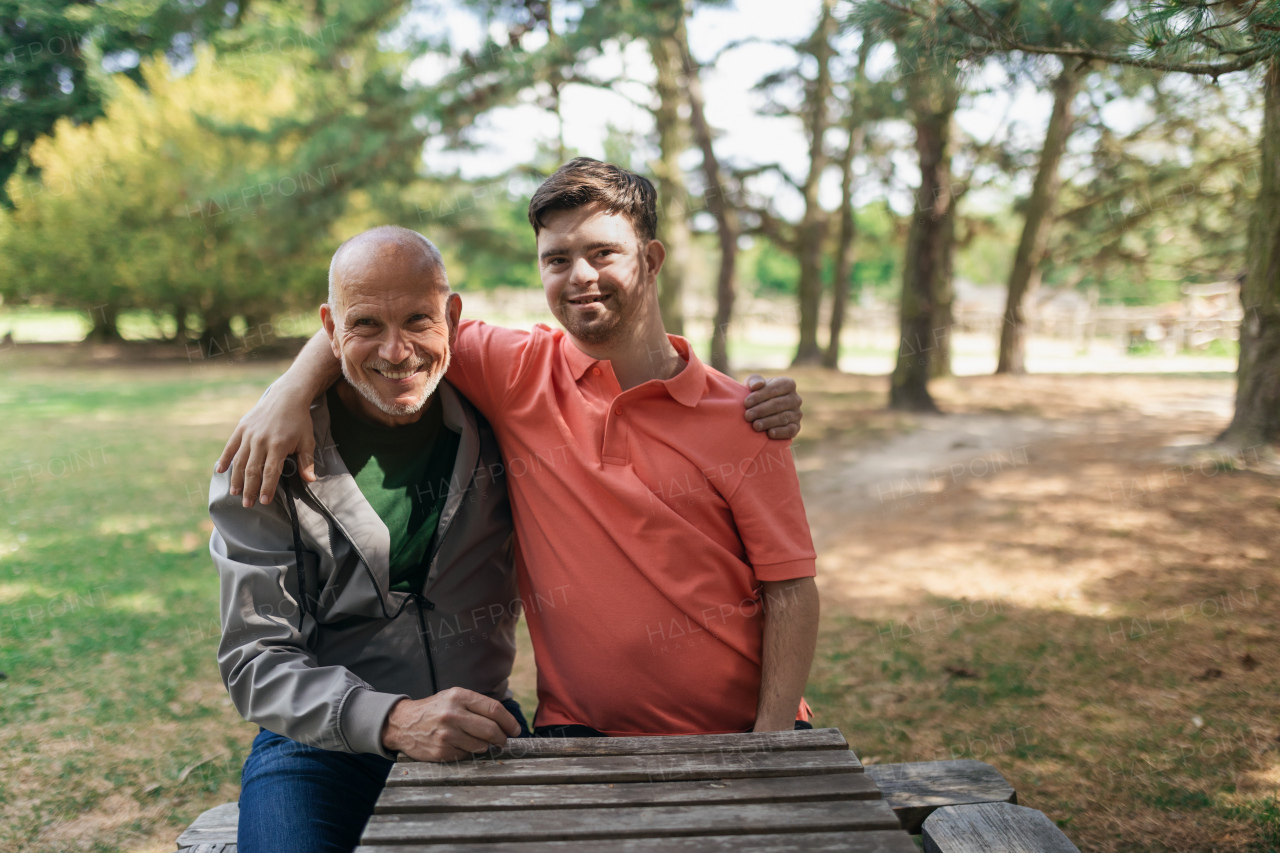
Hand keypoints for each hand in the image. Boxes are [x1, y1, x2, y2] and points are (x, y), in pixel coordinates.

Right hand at [215, 386, 317, 507]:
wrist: (287, 397)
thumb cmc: (299, 421)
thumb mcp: (307, 440)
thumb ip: (306, 461)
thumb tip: (310, 480)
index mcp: (278, 445)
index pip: (271, 472)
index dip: (267, 488)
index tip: (264, 502)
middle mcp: (261, 441)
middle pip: (252, 470)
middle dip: (249, 489)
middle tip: (247, 504)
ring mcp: (249, 434)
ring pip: (240, 461)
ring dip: (236, 478)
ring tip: (235, 493)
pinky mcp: (242, 428)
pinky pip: (230, 446)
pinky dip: (224, 458)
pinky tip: (219, 471)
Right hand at [382, 688, 521, 761]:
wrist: (403, 723)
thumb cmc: (435, 709)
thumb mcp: (454, 697)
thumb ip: (478, 706)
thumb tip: (506, 722)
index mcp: (459, 697)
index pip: (494, 709)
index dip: (509, 721)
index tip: (515, 729)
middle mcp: (453, 714)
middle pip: (491, 729)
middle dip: (502, 737)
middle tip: (503, 740)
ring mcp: (446, 734)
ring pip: (481, 745)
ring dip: (486, 746)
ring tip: (480, 741)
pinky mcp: (441, 751)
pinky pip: (467, 755)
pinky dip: (469, 752)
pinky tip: (461, 745)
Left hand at [743, 375, 802, 439]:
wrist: (760, 413)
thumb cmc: (756, 395)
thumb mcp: (753, 385)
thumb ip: (754, 380)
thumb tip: (758, 385)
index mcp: (788, 384)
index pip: (773, 389)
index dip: (759, 396)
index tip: (746, 403)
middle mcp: (795, 398)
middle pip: (777, 404)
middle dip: (761, 410)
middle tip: (747, 416)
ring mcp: (797, 413)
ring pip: (783, 417)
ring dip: (768, 422)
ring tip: (755, 425)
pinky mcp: (796, 427)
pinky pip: (790, 430)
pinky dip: (780, 432)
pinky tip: (770, 433)